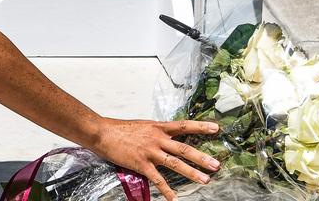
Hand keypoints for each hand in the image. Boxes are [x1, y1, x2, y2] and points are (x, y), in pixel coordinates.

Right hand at [90, 119, 220, 200]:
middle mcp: (158, 138)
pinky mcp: (141, 164)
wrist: (102, 133)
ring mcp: (150, 152)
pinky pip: (157, 179)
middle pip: (184, 148)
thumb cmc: (121, 129)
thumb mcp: (144, 126)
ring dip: (192, 173)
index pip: (184, 126)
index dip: (201, 127)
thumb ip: (158, 132)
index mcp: (159, 127)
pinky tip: (174, 198)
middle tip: (216, 165)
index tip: (216, 128)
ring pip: (175, 164)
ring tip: (205, 180)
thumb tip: (169, 137)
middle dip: (202, 158)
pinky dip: (167, 191)